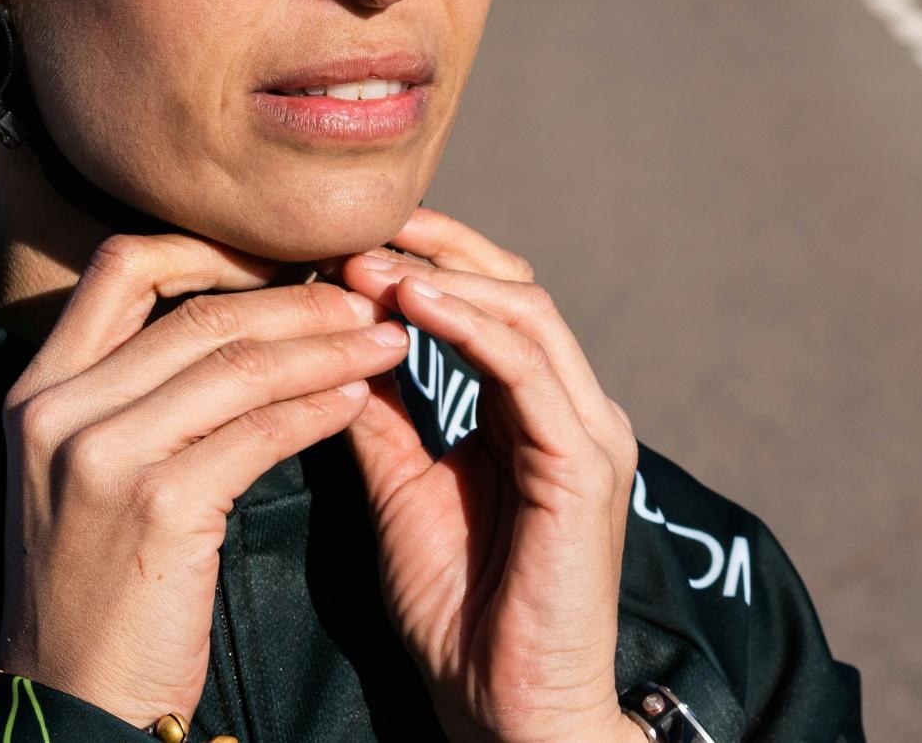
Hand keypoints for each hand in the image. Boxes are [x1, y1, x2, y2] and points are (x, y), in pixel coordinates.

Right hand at [0, 232, 411, 726]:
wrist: (72, 704)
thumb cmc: (97, 589)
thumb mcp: (85, 473)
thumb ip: (131, 393)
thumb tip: (234, 317)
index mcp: (37, 389)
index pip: (123, 266)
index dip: (212, 248)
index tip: (285, 259)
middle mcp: (57, 409)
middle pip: (197, 310)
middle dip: (296, 297)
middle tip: (365, 298)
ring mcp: (102, 456)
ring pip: (238, 363)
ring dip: (327, 345)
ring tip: (385, 342)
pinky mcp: (157, 507)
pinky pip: (260, 431)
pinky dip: (319, 407)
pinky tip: (359, 401)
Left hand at [339, 210, 642, 742]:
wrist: (506, 709)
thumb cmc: (459, 613)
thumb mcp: (398, 487)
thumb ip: (378, 412)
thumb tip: (333, 336)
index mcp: (533, 412)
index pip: (488, 301)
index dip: (419, 261)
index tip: (338, 242)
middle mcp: (572, 409)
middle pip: (514, 286)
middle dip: (435, 248)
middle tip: (353, 228)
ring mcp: (587, 433)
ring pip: (527, 312)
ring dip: (443, 279)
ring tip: (367, 262)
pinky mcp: (585, 467)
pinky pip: (529, 370)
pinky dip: (469, 327)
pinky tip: (410, 304)